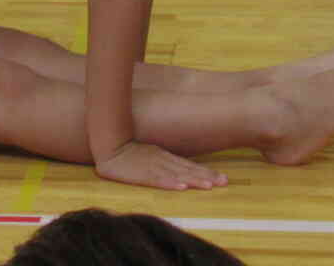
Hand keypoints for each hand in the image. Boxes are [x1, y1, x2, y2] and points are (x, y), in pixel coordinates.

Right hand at [94, 140, 227, 191]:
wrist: (109, 145)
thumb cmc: (128, 151)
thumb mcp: (149, 154)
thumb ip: (164, 160)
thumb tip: (182, 170)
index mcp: (165, 156)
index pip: (190, 166)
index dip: (207, 172)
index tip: (223, 179)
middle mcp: (163, 161)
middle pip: (188, 170)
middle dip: (207, 177)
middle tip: (224, 182)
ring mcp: (153, 167)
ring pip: (177, 174)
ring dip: (194, 180)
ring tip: (209, 186)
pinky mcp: (141, 174)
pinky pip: (157, 179)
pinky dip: (170, 183)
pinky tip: (180, 187)